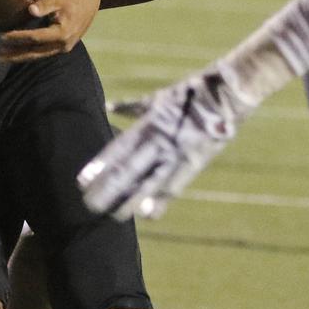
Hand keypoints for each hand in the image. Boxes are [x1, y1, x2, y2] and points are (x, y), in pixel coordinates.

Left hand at [0, 0, 99, 62]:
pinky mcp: (63, 46)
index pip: (35, 38)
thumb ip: (45, 5)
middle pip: (35, 52)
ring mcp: (64, 47)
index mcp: (62, 33)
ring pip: (38, 55)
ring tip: (4, 57)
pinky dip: (30, 53)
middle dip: (15, 55)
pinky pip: (43, 52)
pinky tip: (18, 53)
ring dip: (21, 56)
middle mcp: (63, 44)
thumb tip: (31, 10)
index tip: (3, 37)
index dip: (18, 38)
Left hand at [78, 69, 251, 220]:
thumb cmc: (189, 94)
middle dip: (109, 188)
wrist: (225, 93)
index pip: (118, 149)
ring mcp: (176, 153)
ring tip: (114, 216)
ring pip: (148, 181)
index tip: (83, 181)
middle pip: (128, 169)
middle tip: (90, 205)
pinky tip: (147, 214)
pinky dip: (160, 199)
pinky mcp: (194, 162)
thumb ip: (131, 107)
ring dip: (130, 200)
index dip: (100, 166)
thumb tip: (108, 107)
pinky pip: (174, 184)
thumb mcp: (157, 98)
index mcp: (147, 125)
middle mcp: (158, 141)